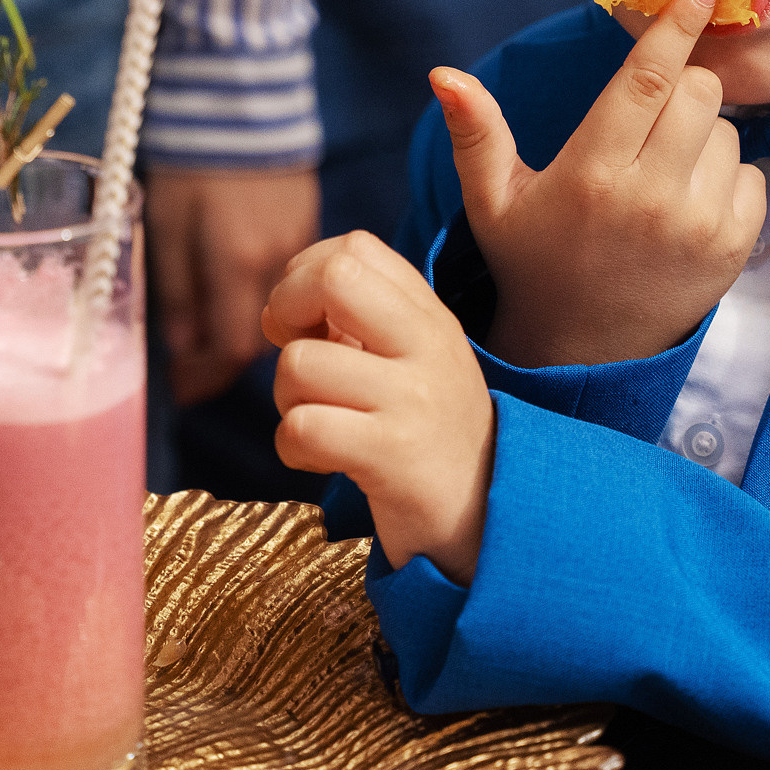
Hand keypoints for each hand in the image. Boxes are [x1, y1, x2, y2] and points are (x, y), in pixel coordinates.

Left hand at [147, 166, 320, 403]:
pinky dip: (269, 296)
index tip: (183, 391)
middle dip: (225, 359)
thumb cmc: (191, 156)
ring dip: (248, 326)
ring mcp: (300, 240)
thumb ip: (176, 289)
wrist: (240, 92)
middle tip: (193, 370)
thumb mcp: (168, 221)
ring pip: (283, 310)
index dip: (207, 376)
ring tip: (212, 333)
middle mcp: (279, 260)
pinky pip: (292, 278)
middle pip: (262, 336)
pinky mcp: (309, 220)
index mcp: (238, 262)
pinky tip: (241, 289)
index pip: (231, 348)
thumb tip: (183, 349)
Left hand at [265, 232, 493, 582]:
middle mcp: (428, 346)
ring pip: (300, 363)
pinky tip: (320, 459)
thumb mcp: (411, 363)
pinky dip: (291, 446)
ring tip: (319, 422)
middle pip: (333, 277)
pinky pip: (302, 427)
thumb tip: (282, 302)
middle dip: (286, 309)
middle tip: (294, 352)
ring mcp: (414, 399)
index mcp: (430, 316)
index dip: (306, 276)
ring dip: (285, 398)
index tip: (307, 322)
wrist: (487, 522)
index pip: (354, 248)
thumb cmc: (427, 438)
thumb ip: (362, 320)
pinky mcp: (394, 454)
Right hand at [436, 0, 766, 366]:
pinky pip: (753, 176)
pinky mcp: (733, 250)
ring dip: (701, 137)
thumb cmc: (533, 261)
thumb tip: (443, 74)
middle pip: (698, 94)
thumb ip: (476, 132)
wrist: (581, 351)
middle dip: (681, 86)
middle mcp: (649, 198)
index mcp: (591, 173)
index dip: (677, 26)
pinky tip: (685, 203)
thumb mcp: (492, 200)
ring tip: (658, 174)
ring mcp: (698, 226)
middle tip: (649, 117)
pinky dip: (727, 178)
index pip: (648, 80)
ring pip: (728, 133)